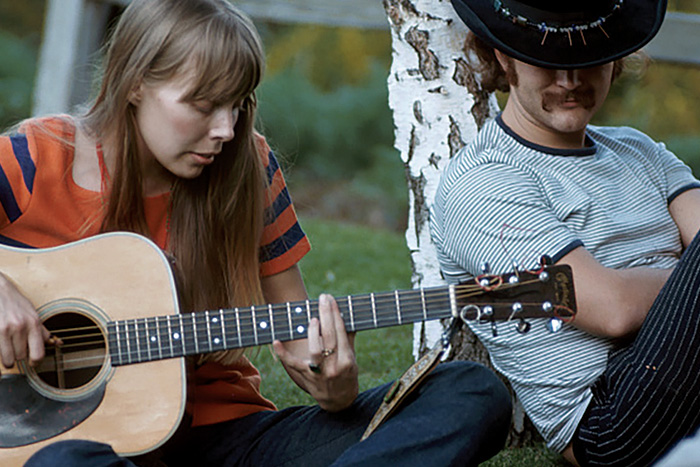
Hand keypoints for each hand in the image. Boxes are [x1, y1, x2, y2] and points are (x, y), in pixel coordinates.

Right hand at [0, 272, 50, 370]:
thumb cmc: (16, 303)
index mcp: (34, 323)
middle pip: (21, 357)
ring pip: (8, 358)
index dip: (35, 362)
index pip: (38, 353)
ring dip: (8, 357)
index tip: (32, 362)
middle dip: (19, 356)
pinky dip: (1, 353)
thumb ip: (42, 331)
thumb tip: (57, 343)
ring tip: (8, 350)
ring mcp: (6, 329)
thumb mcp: (33, 314)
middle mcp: (21, 327)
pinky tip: (2, 347)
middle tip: (17, 349)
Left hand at [273, 294, 358, 411]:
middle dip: (326, 315)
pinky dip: (283, 354)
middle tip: (323, 299)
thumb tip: (344, 314)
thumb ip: (348, 338)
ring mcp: (319, 373)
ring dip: (312, 332)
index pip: (341, 332)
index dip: (336, 314)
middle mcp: (334, 366)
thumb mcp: (352, 358)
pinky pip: (293, 364)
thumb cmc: (346, 375)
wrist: (339, 402)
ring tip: (313, 319)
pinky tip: (276, 342)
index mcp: (347, 360)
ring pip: (315, 349)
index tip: (331, 300)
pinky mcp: (305, 377)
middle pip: (329, 337)